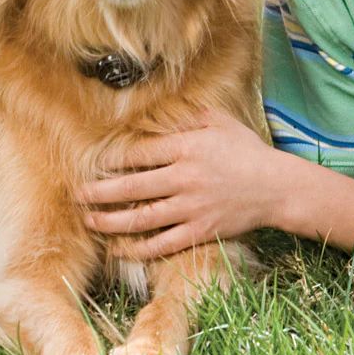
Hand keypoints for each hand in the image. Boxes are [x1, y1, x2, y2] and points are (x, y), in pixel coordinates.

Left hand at [77, 111, 279, 260]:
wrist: (276, 187)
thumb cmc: (247, 150)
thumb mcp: (220, 122)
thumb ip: (189, 114)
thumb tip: (162, 105)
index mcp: (186, 148)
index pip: (138, 154)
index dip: (111, 160)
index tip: (93, 162)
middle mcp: (184, 178)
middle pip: (130, 188)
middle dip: (98, 192)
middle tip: (76, 194)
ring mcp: (191, 208)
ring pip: (140, 218)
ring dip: (110, 221)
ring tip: (89, 220)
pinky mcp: (199, 231)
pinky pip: (161, 244)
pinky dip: (137, 249)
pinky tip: (119, 249)